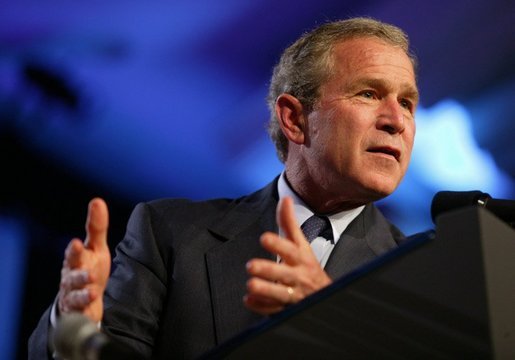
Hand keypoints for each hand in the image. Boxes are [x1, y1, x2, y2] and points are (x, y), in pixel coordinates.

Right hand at [57, 198, 110, 322]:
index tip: (76, 243)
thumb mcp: (95, 247)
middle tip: (86, 271)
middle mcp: (71, 276)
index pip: (73, 253)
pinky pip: (80, 311)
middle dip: (77, 272)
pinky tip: (92, 304)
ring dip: (83, 292)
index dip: (74, 249)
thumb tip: (97, 201)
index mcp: (75, 260)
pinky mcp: (79, 310)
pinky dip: (85, 308)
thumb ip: (97, 227)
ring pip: (75, 293)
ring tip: (92, 289)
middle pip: (72, 274)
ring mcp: (74, 294)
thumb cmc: (89, 267)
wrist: (82, 300)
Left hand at [244, 197, 331, 314]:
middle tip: (251, 265)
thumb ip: (290, 224)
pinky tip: (249, 300)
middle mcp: (298, 276)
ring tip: (250, 285)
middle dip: (268, 270)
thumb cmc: (308, 266)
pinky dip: (261, 306)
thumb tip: (285, 199)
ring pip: (280, 294)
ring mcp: (293, 294)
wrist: (325, 294)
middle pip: (285, 274)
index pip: (291, 250)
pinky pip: (274, 310)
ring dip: (265, 289)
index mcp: (301, 259)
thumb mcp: (301, 244)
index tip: (264, 237)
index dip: (278, 244)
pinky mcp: (286, 308)